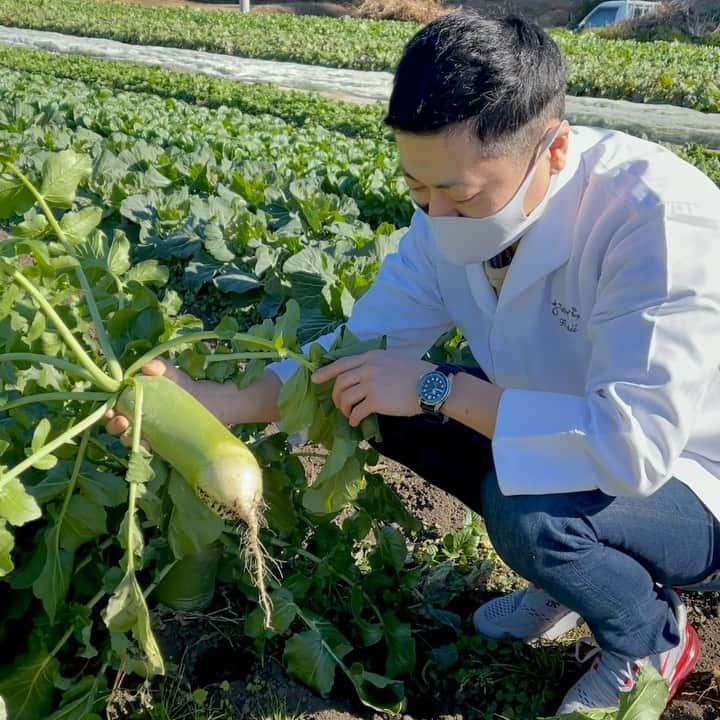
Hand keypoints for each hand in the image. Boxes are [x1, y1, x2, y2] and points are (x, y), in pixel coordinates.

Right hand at [104, 358, 189, 447]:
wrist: (213, 406)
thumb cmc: (188, 388)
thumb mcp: (175, 376)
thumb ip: (162, 368)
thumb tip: (149, 366)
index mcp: (135, 398)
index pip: (115, 404)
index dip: (109, 408)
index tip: (110, 409)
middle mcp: (137, 416)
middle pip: (117, 423)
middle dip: (114, 424)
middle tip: (121, 422)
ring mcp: (147, 431)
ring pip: (129, 437)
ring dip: (126, 438)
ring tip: (131, 436)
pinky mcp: (159, 444)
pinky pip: (146, 449)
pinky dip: (143, 449)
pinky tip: (147, 447)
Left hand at [311, 350, 434, 426]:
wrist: (430, 385)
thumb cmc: (416, 373)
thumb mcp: (392, 360)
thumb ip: (375, 365)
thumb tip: (362, 377)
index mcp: (371, 357)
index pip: (342, 363)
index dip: (326, 372)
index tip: (315, 379)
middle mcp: (368, 368)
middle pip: (340, 382)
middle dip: (335, 396)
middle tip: (339, 405)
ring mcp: (371, 384)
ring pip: (345, 397)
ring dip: (344, 409)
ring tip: (349, 414)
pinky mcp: (376, 400)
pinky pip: (357, 411)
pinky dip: (354, 419)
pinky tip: (357, 422)